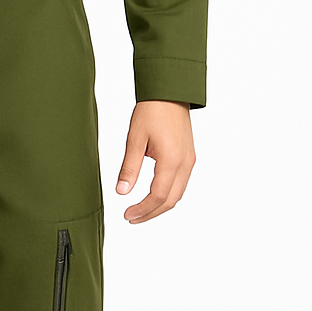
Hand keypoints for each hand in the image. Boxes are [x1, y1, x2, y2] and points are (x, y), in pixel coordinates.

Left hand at [116, 100, 195, 222]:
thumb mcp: (134, 139)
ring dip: (160, 206)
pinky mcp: (189, 157)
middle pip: (171, 201)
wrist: (169, 93)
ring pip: (178, 194)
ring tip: (140, 210)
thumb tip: (121, 191)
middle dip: (151, 213)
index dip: (142, 210)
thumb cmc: (152, 111)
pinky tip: (153, 195)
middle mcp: (185, 164)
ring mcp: (190, 161)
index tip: (127, 214)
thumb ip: (129, 168)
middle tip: (132, 217)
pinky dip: (167, 194)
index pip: (158, 196)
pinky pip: (181, 183)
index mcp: (172, 160)